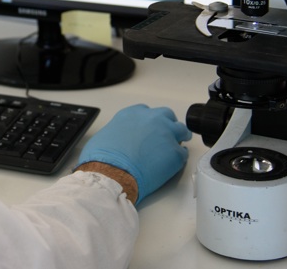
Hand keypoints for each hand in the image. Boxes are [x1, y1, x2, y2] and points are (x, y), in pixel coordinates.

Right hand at [75, 104, 191, 204]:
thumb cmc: (103, 159)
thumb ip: (118, 132)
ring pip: (181, 130)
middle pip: (166, 115)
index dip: (149, 122)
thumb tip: (119, 142)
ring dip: (178, 138)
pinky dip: (178, 158)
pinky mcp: (175, 153)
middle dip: (166, 125)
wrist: (111, 174)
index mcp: (133, 114)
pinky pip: (183, 153)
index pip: (147, 112)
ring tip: (172, 149)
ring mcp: (166, 135)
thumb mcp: (105, 136)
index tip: (148, 130)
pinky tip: (172, 164)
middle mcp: (151, 119)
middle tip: (163, 137)